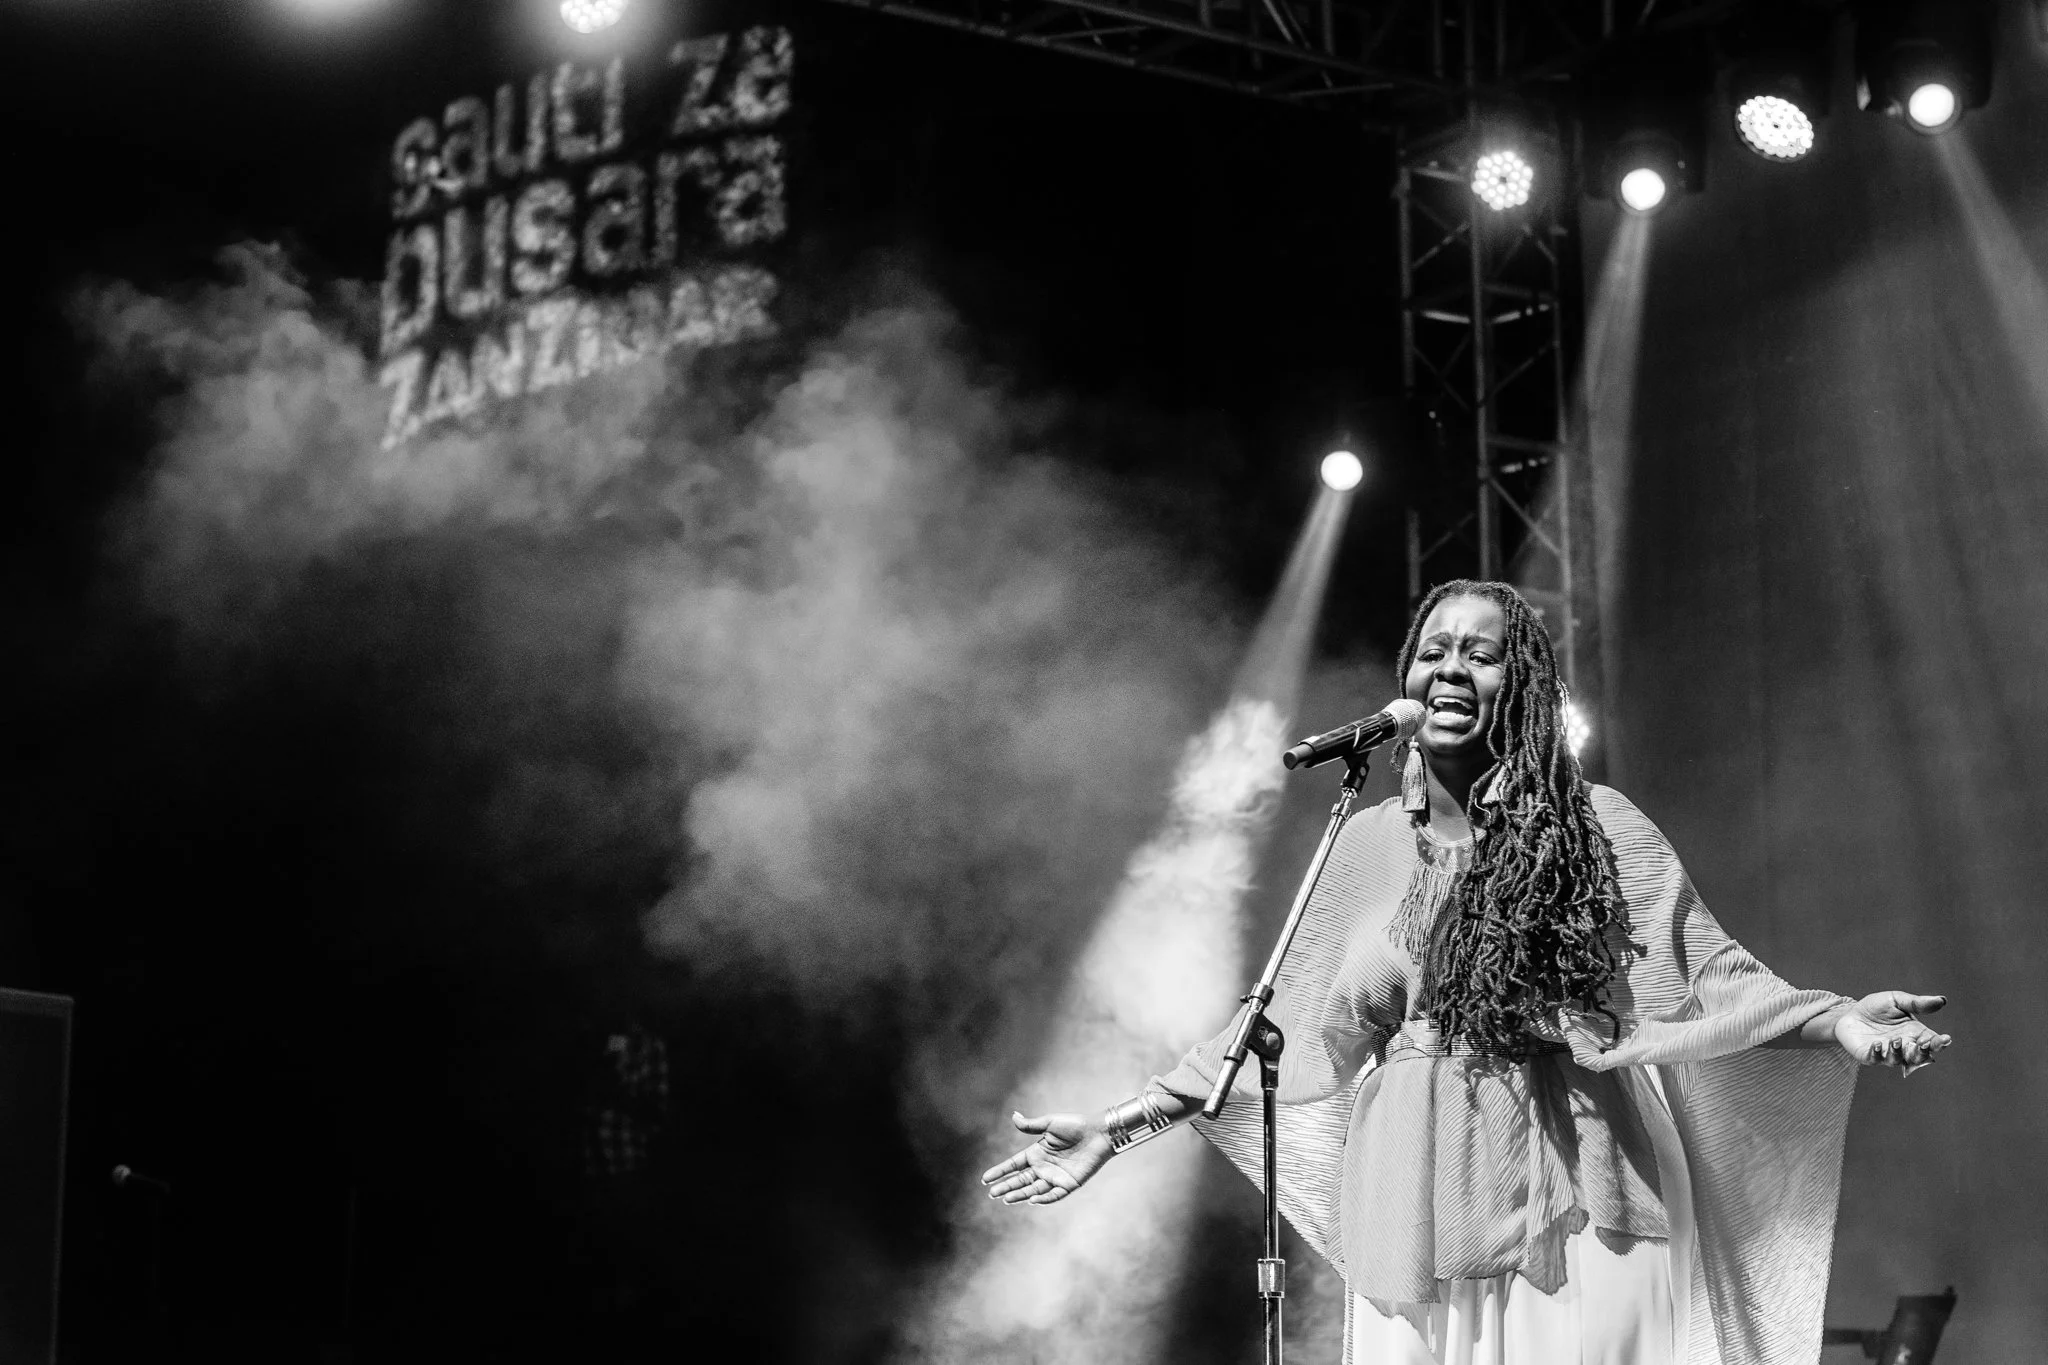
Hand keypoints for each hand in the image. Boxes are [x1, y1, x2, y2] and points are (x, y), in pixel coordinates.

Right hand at [979, 1110, 1114, 1205]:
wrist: (1099, 1132)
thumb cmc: (1075, 1125)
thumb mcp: (1050, 1123)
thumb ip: (1031, 1126)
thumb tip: (1013, 1116)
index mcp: (1036, 1153)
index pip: (1013, 1165)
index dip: (1000, 1172)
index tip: (984, 1179)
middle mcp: (1043, 1167)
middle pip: (1020, 1180)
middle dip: (1005, 1186)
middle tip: (991, 1194)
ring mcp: (1055, 1177)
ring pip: (1033, 1189)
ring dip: (1019, 1195)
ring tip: (1005, 1199)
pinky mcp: (1069, 1184)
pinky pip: (1054, 1194)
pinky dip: (1043, 1198)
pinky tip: (1031, 1199)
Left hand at [1833, 992, 1951, 1071]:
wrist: (1850, 1013)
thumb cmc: (1877, 1008)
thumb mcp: (1897, 1000)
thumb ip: (1917, 1003)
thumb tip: (1941, 1000)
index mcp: (1915, 1034)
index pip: (1932, 1042)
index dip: (1940, 1043)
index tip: (1945, 1038)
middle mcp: (1904, 1047)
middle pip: (1918, 1056)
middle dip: (1922, 1052)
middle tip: (1924, 1044)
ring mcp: (1886, 1053)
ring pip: (1897, 1060)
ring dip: (1898, 1052)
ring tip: (1896, 1040)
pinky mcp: (1869, 1056)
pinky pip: (1875, 1059)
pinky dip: (1877, 1053)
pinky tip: (1877, 1044)